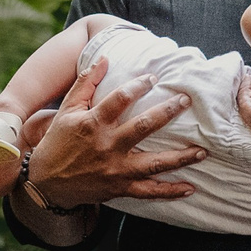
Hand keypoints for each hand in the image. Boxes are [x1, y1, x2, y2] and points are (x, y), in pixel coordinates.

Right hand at [20, 53, 206, 208]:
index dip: (138, 86)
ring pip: (154, 164)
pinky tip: (190, 188)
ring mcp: (116, 170)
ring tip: (202, 151)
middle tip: (186, 101)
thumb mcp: (67, 110)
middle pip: (143, 127)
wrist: (47, 184)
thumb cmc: (58, 142)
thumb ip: (86, 83)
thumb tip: (104, 58)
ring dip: (181, 158)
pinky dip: (170, 191)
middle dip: (167, 112)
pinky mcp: (120, 188)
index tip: (154, 77)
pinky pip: (149, 192)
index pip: (119, 99)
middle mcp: (107, 147)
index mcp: (93, 124)